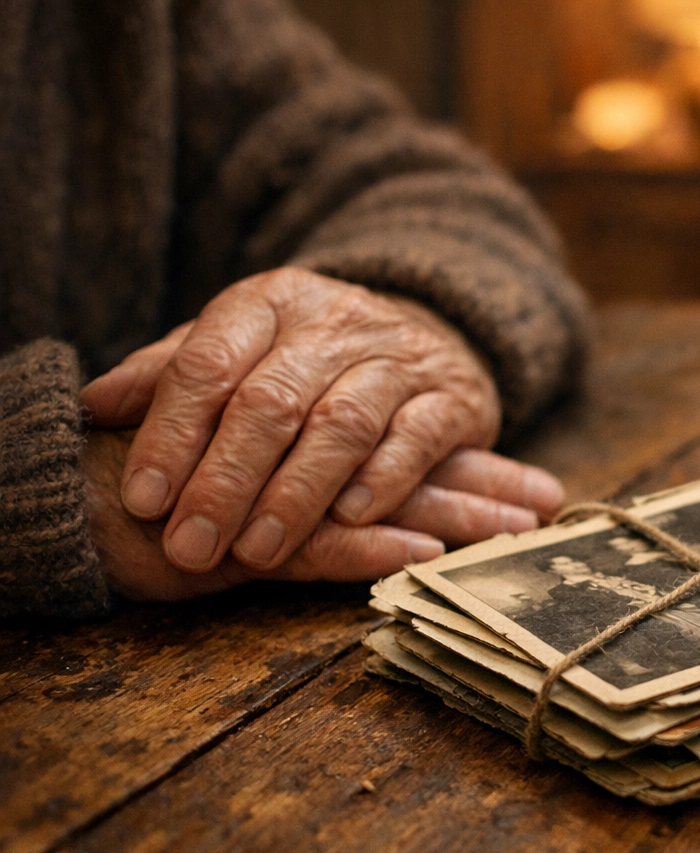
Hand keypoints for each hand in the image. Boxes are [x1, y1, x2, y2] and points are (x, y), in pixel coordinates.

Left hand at [80, 267, 555, 574]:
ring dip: (296, 493)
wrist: (430, 333)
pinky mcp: (452, 398)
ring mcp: (400, 357)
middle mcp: (337, 321)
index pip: (209, 363)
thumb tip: (93, 404)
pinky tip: (350, 518)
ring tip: (258, 551)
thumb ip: (169, 373)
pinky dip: (383, 480)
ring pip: (343, 423)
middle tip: (192, 546)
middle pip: (272, 401)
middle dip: (226, 481)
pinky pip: (416, 438)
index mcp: (270, 301)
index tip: (145, 500)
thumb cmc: (313, 358)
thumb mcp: (241, 347)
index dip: (172, 434)